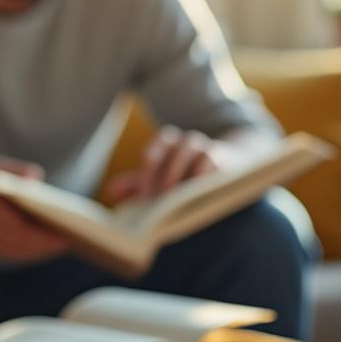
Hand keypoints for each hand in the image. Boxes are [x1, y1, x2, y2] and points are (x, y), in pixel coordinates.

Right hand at [0, 159, 71, 261]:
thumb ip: (19, 171)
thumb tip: (38, 181)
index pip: (19, 226)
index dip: (42, 235)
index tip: (63, 236)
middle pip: (18, 241)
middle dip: (44, 245)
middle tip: (66, 243)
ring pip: (13, 250)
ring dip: (37, 251)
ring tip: (57, 247)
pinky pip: (6, 252)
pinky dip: (25, 252)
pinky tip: (40, 249)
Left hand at [102, 125, 221, 204]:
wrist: (230, 165)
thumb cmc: (187, 175)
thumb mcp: (161, 179)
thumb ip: (137, 184)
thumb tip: (111, 193)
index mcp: (169, 144)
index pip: (155, 150)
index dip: (149, 171)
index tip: (144, 195)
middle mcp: (188, 142)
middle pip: (176, 150)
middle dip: (166, 174)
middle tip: (159, 199)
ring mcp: (210, 149)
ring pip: (198, 152)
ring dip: (187, 173)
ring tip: (177, 198)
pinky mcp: (228, 161)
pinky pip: (218, 162)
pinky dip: (208, 175)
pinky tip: (200, 194)